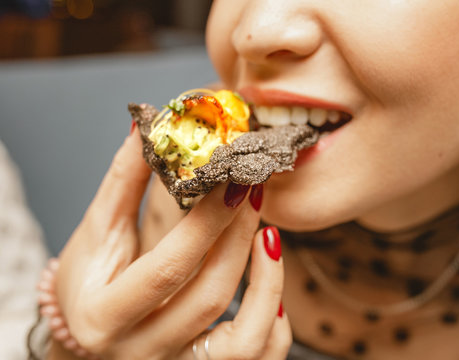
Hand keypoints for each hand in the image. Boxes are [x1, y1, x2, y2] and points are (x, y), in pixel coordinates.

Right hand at [52, 126, 290, 358]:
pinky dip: (275, 324)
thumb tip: (147, 126)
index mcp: (104, 316)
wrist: (87, 334)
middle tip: (255, 189)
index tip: (234, 179)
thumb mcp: (97, 232)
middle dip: (239, 237)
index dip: (207, 222)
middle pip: (210, 296)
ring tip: (270, 235)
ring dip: (267, 283)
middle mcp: (142, 350)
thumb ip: (123, 182)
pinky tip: (269, 278)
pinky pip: (256, 356)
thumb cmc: (88, 283)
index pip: (168, 268)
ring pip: (243, 340)